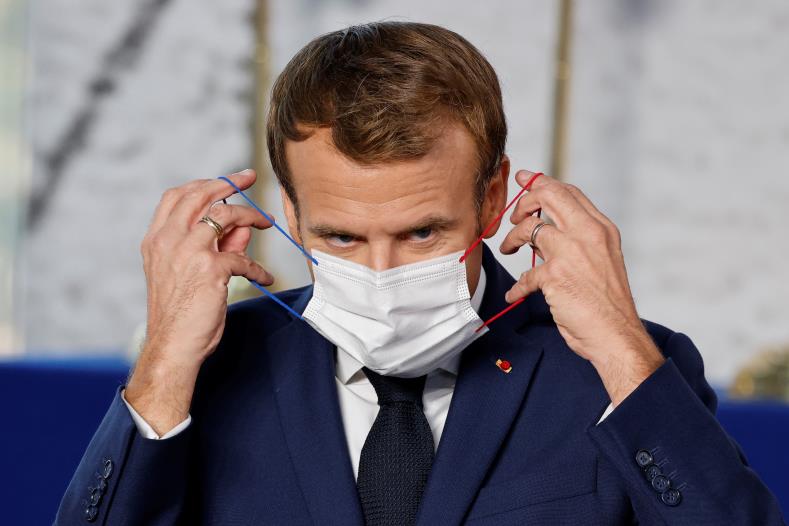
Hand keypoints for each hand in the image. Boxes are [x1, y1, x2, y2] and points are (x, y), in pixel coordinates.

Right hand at [125, 169, 274, 433]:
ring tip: (267, 222)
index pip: (177, 197)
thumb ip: (213, 246)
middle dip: (228, 182)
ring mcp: (188, 251)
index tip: (224, 180)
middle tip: (249, 178)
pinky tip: (265, 277)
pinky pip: (243, 258)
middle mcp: (168, 240)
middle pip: (200, 195)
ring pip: (225, 215)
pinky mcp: (210, 268)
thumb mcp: (187, 273)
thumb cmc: (178, 314)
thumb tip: (240, 228)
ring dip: (251, 216)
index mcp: (157, 239)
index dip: (202, 184)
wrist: (172, 346)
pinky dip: (257, 267)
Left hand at [500, 170, 664, 405]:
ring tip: (508, 250)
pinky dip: (517, 287)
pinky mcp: (555, 276)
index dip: (542, 182)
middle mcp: (587, 235)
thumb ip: (578, 240)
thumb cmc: (608, 303)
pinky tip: (515, 295)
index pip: (569, 192)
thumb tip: (546, 229)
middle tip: (514, 217)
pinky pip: (525, 274)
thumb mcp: (601, 259)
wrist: (617, 334)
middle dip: (524, 201)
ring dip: (512, 238)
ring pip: (529, 228)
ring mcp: (571, 253)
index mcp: (601, 229)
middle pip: (549, 197)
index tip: (525, 178)